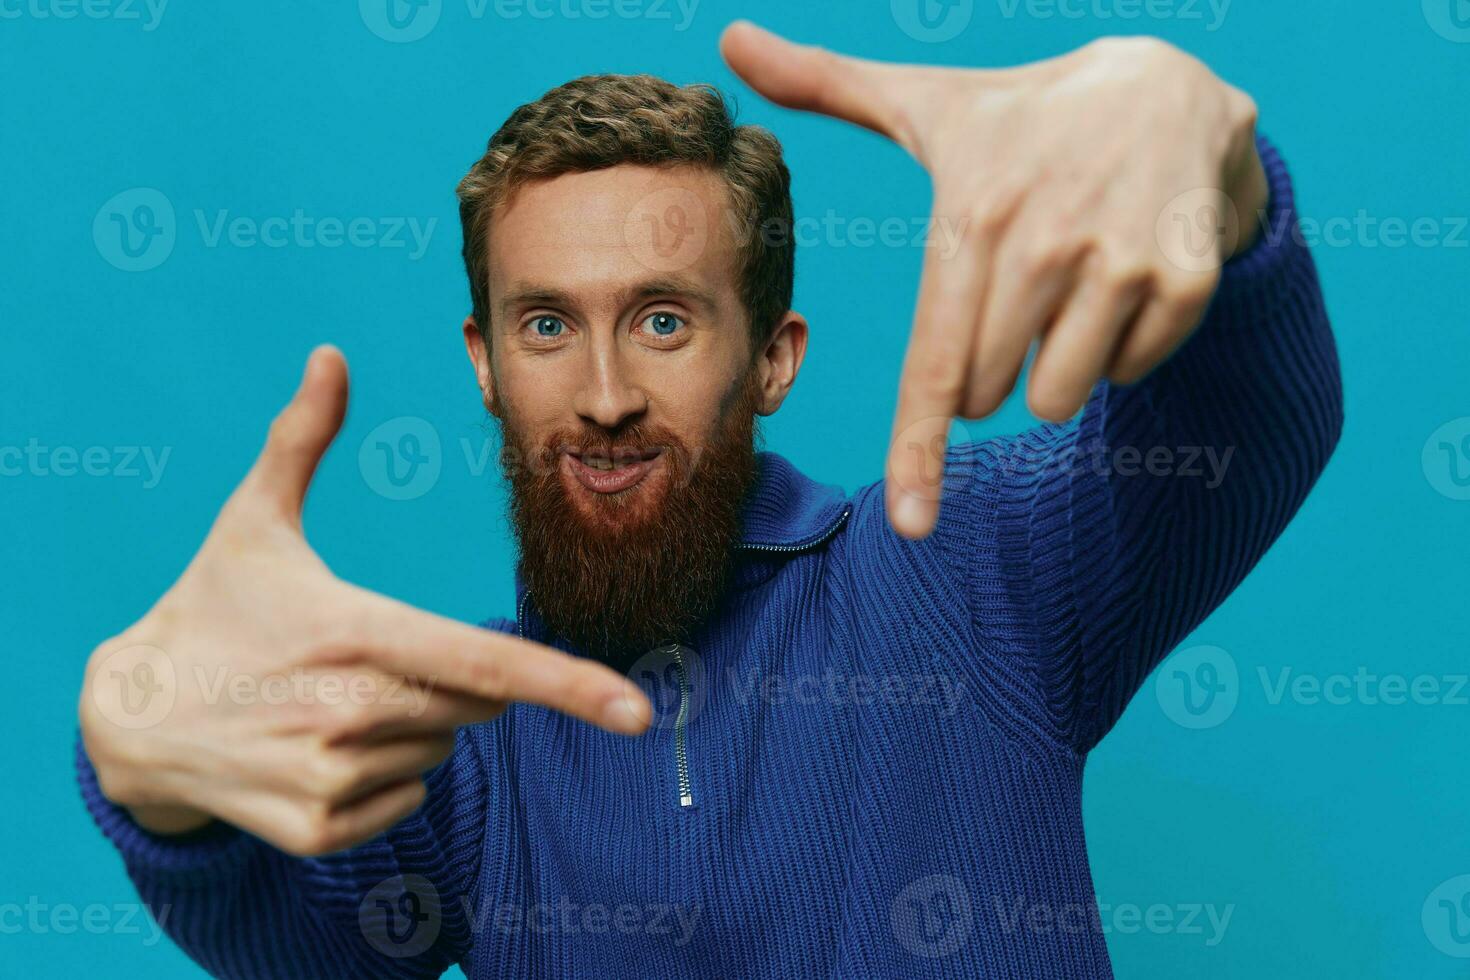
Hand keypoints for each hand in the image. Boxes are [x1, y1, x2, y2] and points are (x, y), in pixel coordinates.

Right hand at [79, 347, 650, 855]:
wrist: (129, 722)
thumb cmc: (211, 606)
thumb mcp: (250, 521)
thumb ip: (302, 439)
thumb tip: (331, 352)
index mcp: (352, 630)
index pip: (485, 662)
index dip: (570, 686)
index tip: (641, 713)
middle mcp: (347, 710)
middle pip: (476, 702)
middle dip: (449, 677)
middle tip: (367, 657)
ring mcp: (329, 778)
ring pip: (442, 750)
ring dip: (414, 726)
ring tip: (329, 702)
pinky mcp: (316, 830)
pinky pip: (406, 802)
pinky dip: (382, 778)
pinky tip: (316, 749)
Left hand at [721, 24, 1266, 537]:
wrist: (1166, 88)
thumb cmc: (1020, 115)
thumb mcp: (928, 101)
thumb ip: (824, 83)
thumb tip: (728, 37)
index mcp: (971, 215)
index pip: (935, 364)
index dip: (921, 449)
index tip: (912, 524)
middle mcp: (1044, 242)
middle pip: (990, 394)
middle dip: (988, 368)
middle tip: (1011, 290)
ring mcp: (1122, 262)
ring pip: (1058, 396)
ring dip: (1051, 366)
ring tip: (1065, 285)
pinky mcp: (1185, 280)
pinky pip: (1130, 374)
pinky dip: (1117, 349)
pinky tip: (1118, 280)